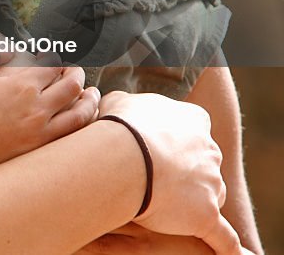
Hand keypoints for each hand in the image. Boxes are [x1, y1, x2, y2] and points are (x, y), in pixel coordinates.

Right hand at [0, 50, 99, 171]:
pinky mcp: (39, 147)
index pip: (52, 64)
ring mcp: (40, 128)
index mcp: (21, 83)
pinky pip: (71, 133)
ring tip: (91, 93)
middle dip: (76, 74)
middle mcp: (36, 105)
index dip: (57, 57)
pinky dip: (83, 122)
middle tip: (74, 72)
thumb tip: (12, 48)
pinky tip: (82, 116)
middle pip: (71, 85)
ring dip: (89, 99)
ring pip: (80, 111)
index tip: (54, 56)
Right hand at [98, 92, 240, 254]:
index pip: (194, 127)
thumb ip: (126, 105)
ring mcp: (212, 184)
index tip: (155, 143)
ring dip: (192, 201)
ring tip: (162, 205)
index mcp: (193, 120)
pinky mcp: (207, 215)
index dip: (174, 137)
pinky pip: (223, 236)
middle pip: (202, 163)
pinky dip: (226, 245)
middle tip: (152, 174)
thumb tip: (117, 107)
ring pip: (208, 195)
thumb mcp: (118, 103)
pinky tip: (226, 253)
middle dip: (182, 169)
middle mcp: (210, 150)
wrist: (124, 156)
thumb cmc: (119, 127)